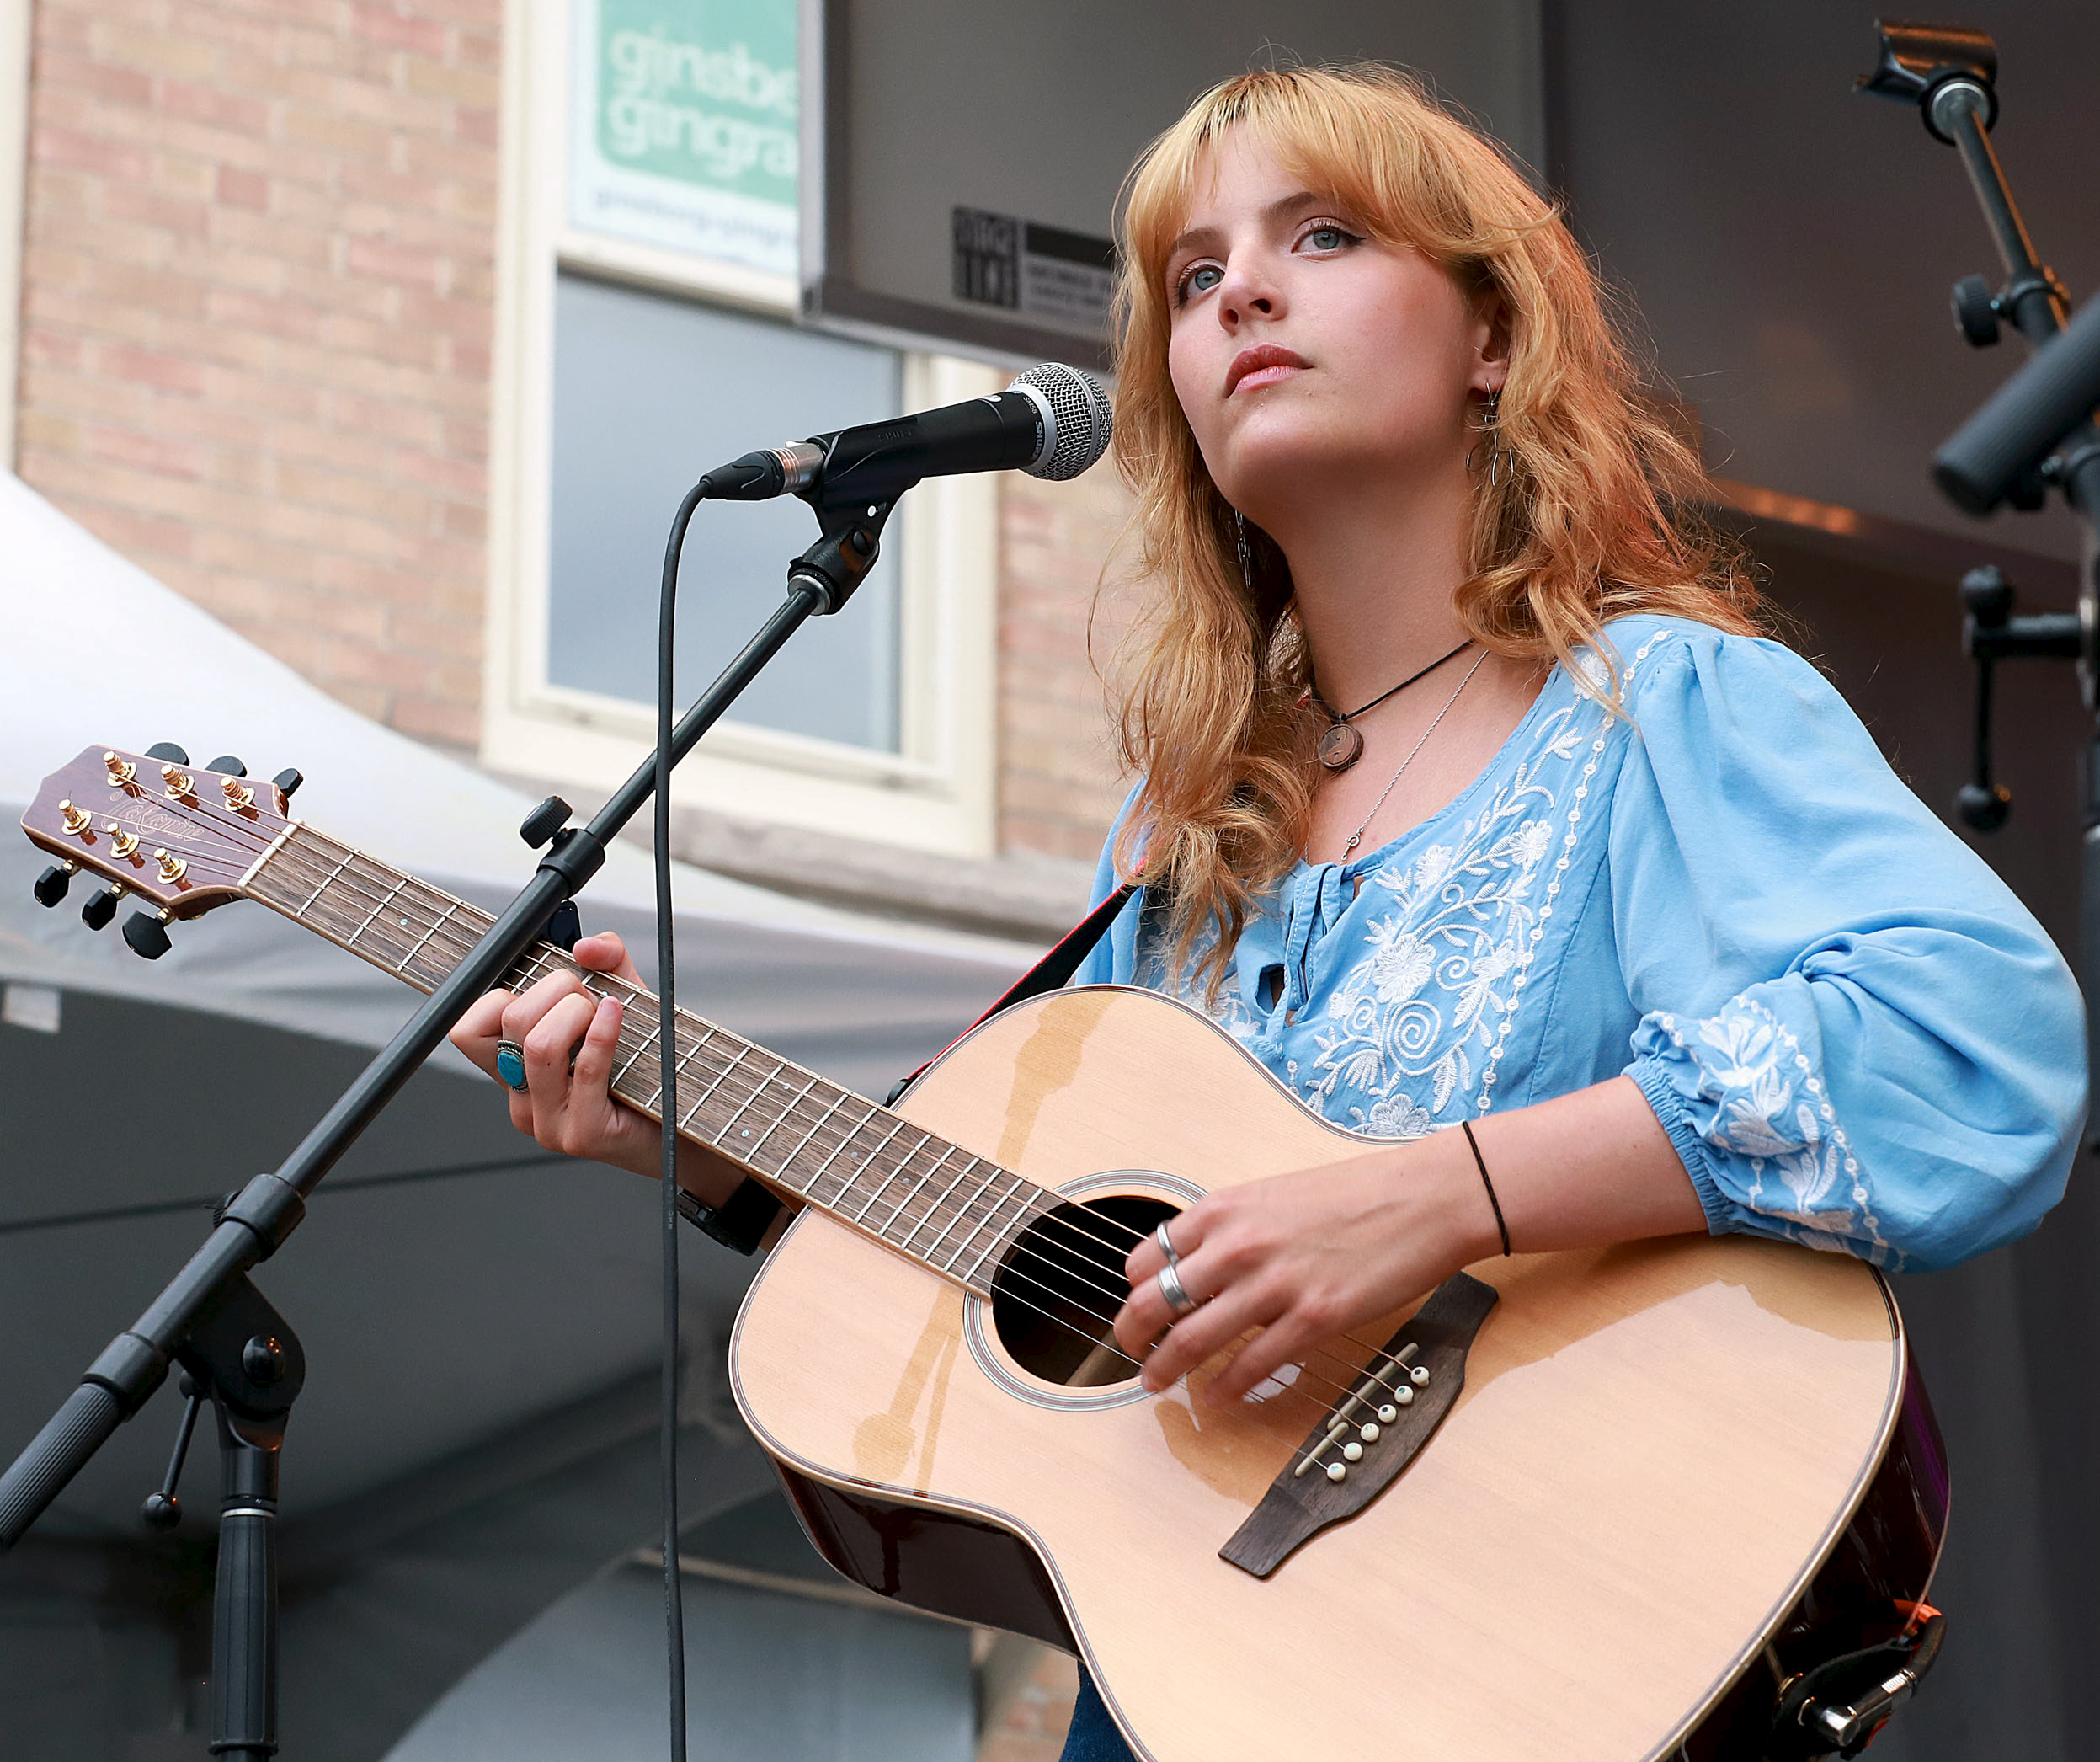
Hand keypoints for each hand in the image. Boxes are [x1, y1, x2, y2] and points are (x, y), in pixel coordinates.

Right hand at [449, 931, 664, 1177]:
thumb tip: (586, 946)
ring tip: (606, 1011)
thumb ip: (607, 965)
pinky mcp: (582, 1134)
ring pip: (540, 1044)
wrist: (682, 1132)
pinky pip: (584, 1068)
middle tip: (589, 997)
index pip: (468, 1030)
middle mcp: (523, 1100)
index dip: (502, 995)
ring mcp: (548, 1123)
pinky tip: (617, 1014)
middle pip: (509, 1022)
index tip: (546, 989)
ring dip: (578, 1011)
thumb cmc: (646, 1072)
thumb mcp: (622, 1006)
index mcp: (517, 1072)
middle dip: (557, 989)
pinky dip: (603, 1031)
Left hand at [1112, 1137, 1491, 1407]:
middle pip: (1155, 1303)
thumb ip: (1230, 1230)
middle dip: (1132, 1336)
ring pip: (1192, 1340)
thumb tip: (1199, 1268)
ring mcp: (1274, 1284)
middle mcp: (1238, 1245)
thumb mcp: (1271, 1195)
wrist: (1422, 1199)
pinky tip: (1216, 1399)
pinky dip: (1224, 1389)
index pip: (1147, 1257)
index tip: (1137, 1308)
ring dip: (1165, 1369)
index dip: (1134, 1290)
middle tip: (1131, 1354)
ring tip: (1157, 1383)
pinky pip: (1251, 1366)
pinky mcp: (1312, 1319)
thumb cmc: (1353, 1194)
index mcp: (1223, 1210)